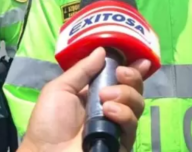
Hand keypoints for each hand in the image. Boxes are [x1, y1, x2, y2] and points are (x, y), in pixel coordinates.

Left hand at [19, 48, 150, 151]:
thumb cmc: (49, 121)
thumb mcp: (60, 88)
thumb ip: (82, 69)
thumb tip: (102, 50)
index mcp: (97, 92)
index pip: (121, 78)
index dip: (133, 68)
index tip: (141, 59)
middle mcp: (111, 106)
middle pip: (135, 88)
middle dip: (131, 77)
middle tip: (119, 74)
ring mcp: (118, 125)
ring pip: (138, 104)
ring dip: (126, 95)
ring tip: (106, 98)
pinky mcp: (122, 142)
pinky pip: (132, 125)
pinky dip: (124, 114)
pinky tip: (109, 112)